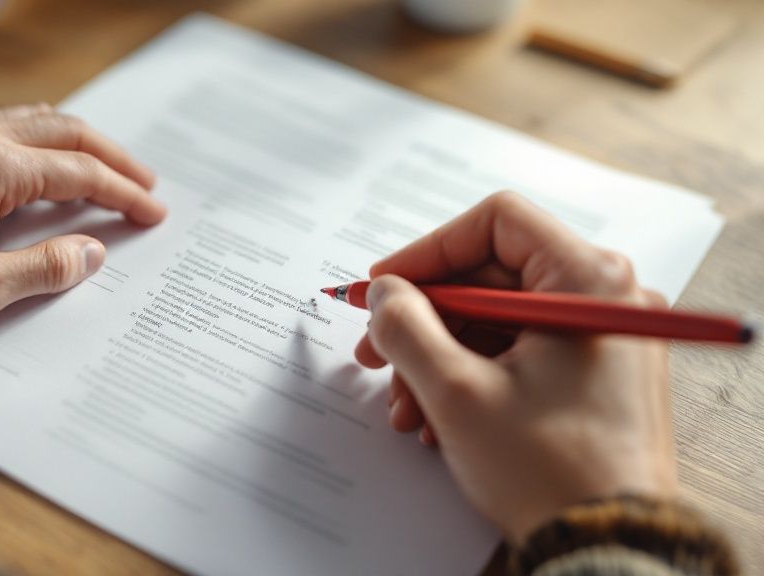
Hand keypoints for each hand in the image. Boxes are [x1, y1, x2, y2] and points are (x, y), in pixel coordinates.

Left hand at [0, 104, 164, 340]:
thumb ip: (45, 267)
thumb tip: (91, 251)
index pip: (80, 173)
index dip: (123, 193)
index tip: (153, 211)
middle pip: (63, 131)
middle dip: (112, 156)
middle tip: (146, 181)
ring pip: (29, 121)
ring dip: (73, 141)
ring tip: (103, 164)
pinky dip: (33, 139)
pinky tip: (37, 159)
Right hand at [355, 191, 676, 543]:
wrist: (611, 547)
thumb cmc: (549, 469)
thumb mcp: (455, 391)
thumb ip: (407, 327)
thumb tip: (384, 293)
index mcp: (588, 280)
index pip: (495, 223)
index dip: (428, 252)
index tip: (383, 287)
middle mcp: (605, 297)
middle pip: (491, 277)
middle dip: (424, 320)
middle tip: (374, 352)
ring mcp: (602, 337)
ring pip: (498, 321)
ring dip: (440, 358)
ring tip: (404, 407)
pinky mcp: (595, 373)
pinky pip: (520, 352)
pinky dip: (473, 377)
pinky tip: (437, 418)